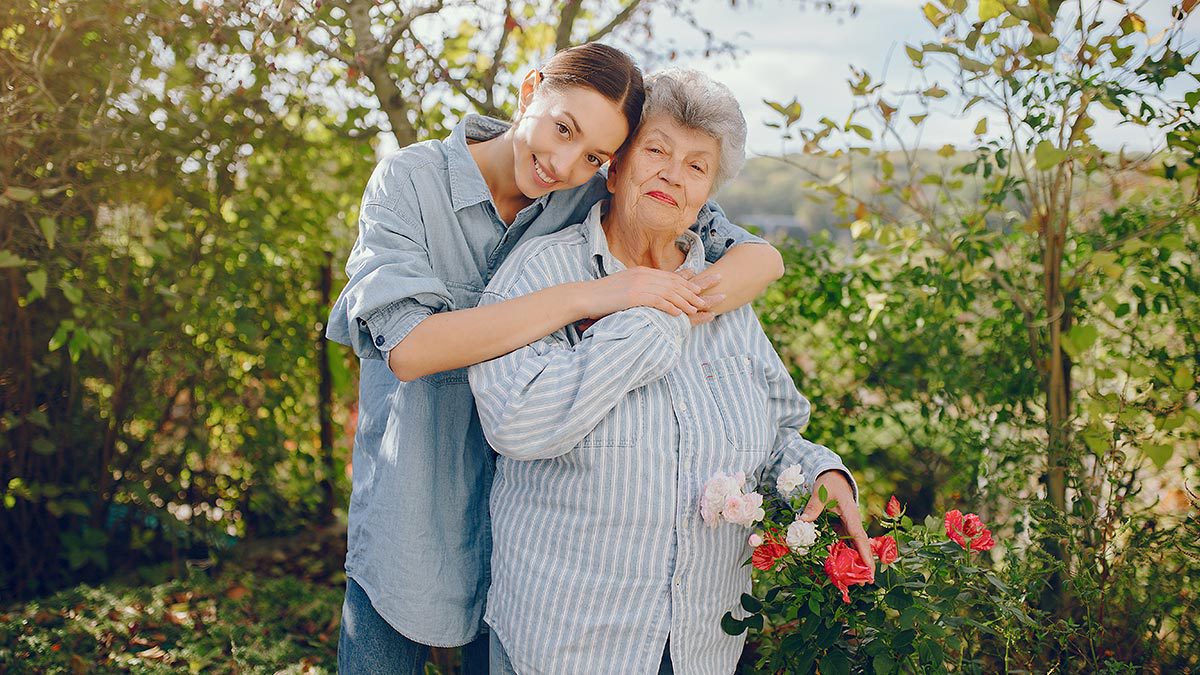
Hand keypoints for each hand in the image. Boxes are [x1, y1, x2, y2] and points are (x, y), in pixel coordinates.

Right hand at [584, 267, 721, 318]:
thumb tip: (644, 293)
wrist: (585, 295)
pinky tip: (678, 314)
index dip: (685, 283)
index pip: (669, 276)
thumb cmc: (600, 295)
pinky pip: (658, 301)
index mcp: (641, 272)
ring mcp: (639, 284)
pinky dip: (670, 307)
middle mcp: (643, 275)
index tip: (697, 289)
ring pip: (669, 292)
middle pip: (673, 283)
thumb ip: (636, 286)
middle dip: (690, 291)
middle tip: (703, 300)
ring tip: (695, 309)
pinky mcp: (635, 295)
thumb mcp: (622, 286)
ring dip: (684, 301)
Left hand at [798, 470, 874, 579]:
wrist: (833, 476)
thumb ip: (813, 506)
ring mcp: (848, 526)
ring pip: (853, 547)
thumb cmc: (828, 483)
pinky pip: (845, 544)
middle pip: (860, 546)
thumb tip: (802, 521)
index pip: (859, 537)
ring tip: (856, 581)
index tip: (870, 569)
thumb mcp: (820, 492)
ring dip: (854, 563)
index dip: (864, 554)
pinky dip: (844, 556)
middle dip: (864, 564)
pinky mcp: (842, 528)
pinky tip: (842, 569)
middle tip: (866, 582)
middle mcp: (852, 523)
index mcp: (851, 514)